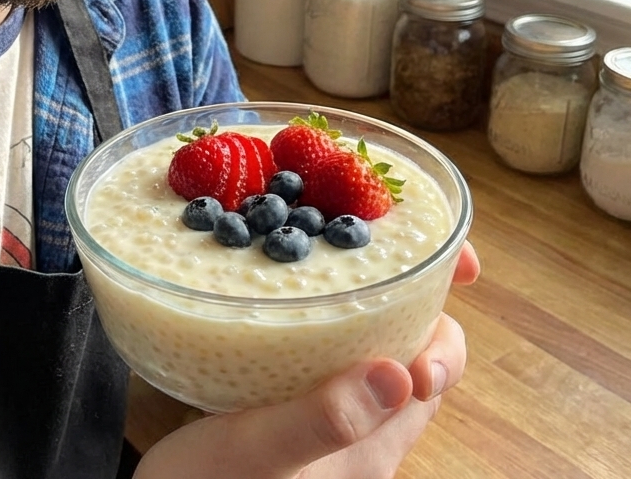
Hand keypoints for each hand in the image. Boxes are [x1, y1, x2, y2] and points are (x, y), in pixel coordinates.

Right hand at [134, 241, 479, 478]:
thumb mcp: (258, 450)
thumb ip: (327, 418)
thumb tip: (400, 373)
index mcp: (371, 446)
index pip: (434, 368)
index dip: (440, 317)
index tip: (437, 264)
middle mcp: (360, 444)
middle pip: (405, 358)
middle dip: (404, 301)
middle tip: (373, 248)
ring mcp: (326, 439)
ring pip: (363, 363)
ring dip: (363, 313)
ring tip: (332, 263)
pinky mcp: (288, 430)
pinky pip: (324, 371)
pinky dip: (322, 331)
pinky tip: (285, 310)